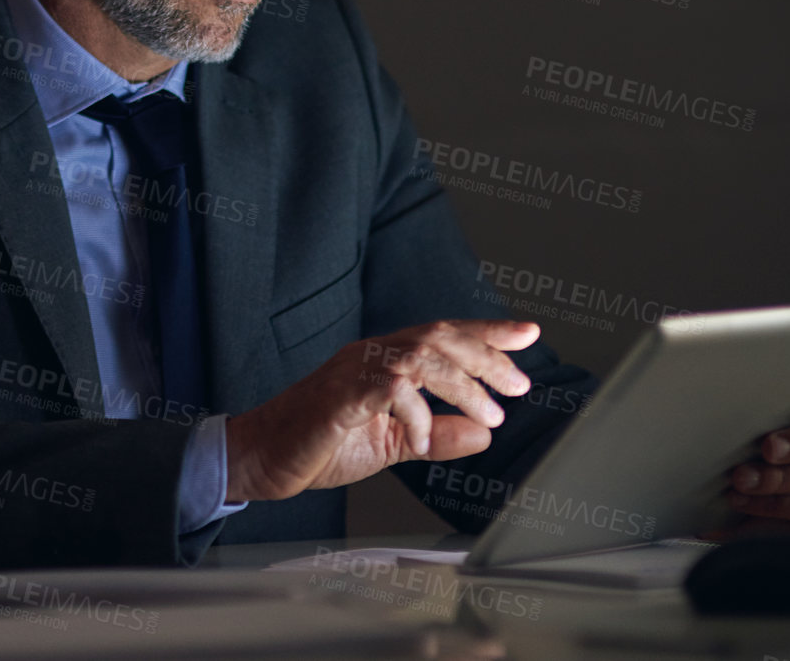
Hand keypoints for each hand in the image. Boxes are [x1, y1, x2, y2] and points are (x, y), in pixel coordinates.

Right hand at [223, 320, 538, 502]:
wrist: (261, 456)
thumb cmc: (318, 444)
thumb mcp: (391, 444)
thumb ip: (435, 436)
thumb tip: (482, 434)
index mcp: (383, 361)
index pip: (443, 336)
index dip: (487, 332)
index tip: (528, 333)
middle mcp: (371, 356)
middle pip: (438, 336)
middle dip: (486, 355)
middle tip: (518, 384)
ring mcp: (354, 372)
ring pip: (420, 356)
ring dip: (463, 384)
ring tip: (490, 414)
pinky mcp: (339, 398)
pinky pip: (389, 390)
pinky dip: (418, 414)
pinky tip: (426, 439)